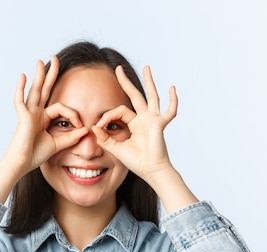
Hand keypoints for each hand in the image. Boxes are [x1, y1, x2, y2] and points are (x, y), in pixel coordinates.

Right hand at [3, 57, 88, 174]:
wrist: (22, 163)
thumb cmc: (35, 155)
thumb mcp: (58, 144)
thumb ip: (71, 137)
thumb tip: (86, 129)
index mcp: (43, 118)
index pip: (61, 108)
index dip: (73, 115)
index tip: (81, 125)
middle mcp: (36, 113)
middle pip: (44, 90)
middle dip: (50, 75)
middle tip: (56, 59)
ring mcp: (28, 113)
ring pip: (35, 91)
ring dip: (38, 76)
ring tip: (41, 62)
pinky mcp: (23, 117)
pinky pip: (20, 100)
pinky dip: (20, 89)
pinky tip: (23, 77)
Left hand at [92, 65, 177, 182]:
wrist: (150, 171)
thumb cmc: (137, 162)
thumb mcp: (116, 149)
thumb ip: (104, 138)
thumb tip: (93, 127)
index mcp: (134, 124)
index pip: (119, 111)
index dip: (107, 116)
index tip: (97, 126)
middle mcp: (144, 119)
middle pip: (134, 95)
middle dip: (126, 82)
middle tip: (118, 68)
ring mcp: (153, 119)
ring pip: (151, 96)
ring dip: (149, 82)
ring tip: (147, 67)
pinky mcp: (160, 124)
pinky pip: (170, 111)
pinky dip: (173, 101)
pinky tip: (172, 88)